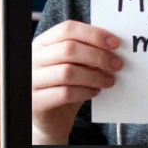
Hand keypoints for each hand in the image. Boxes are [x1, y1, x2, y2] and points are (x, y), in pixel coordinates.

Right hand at [31, 20, 121, 144]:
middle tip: (117, 64)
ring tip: (108, 81)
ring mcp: (30, 80)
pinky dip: (85, 92)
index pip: (67, 29)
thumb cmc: (65, 85)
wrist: (51, 117)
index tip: (115, 43)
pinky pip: (65, 93)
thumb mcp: (74, 64)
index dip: (94, 34)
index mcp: (42, 43)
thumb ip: (87, 52)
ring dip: (94, 76)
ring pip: (67, 72)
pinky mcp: (35, 102)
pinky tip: (95, 92)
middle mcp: (32, 59)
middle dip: (99, 56)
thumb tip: (113, 47)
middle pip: (68, 49)